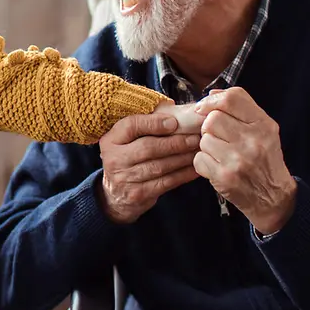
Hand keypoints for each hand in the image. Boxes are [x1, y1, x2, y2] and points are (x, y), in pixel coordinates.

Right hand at [97, 109, 202, 224]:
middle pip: (148, 147)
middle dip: (175, 142)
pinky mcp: (138, 195)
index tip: (174, 122)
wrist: (114, 195)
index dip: (153, 123)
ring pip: (159, 166)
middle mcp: (114, 159)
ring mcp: (125, 179)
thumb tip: (176, 114)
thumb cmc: (127, 160)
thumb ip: (143, 127)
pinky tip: (194, 168)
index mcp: (111, 140)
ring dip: (182, 158)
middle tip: (195, 138)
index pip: (131, 126)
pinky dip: (183, 175)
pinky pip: (165, 182)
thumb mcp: (125, 141)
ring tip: (198, 150)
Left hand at [193, 88, 296, 235]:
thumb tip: (212, 94)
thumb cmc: (264, 160)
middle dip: (209, 128)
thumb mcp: (264, 130)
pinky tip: (217, 167)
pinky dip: (204, 163)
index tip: (204, 108)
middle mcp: (253, 141)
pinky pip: (199, 159)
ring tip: (221, 154)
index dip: (212, 100)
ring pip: (204, 140)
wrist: (273, 198)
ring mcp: (238, 160)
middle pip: (212, 119)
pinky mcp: (224, 177)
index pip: (232, 98)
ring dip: (207, 147)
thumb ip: (241, 109)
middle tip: (219, 138)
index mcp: (263, 125)